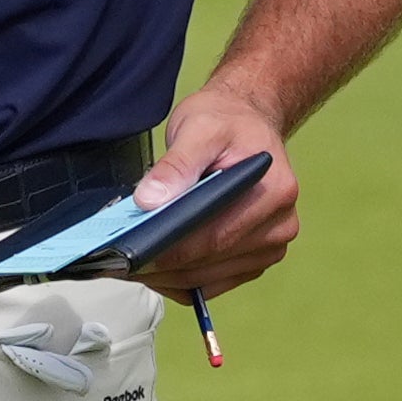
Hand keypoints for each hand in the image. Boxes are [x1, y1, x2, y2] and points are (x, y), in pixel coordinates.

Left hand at [128, 80, 298, 299]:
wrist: (248, 120)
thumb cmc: (227, 121)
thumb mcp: (198, 127)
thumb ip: (176, 164)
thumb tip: (150, 201)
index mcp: (273, 191)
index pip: (215, 235)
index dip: (170, 250)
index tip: (133, 255)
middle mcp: (280, 224)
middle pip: (212, 261)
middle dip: (163, 266)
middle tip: (121, 264)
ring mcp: (271, 245)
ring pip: (211, 277)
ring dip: (170, 278)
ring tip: (133, 266)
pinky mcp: (257, 257)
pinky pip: (216, 280)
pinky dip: (184, 280)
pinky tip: (158, 270)